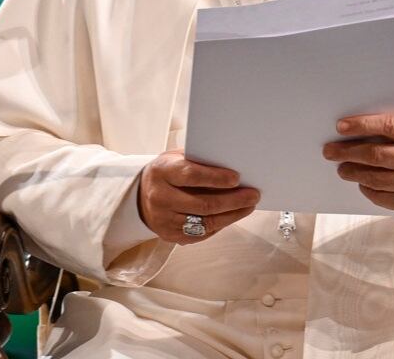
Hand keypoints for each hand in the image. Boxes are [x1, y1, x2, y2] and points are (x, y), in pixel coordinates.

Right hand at [137, 149, 259, 243]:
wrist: (141, 195)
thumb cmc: (168, 172)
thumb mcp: (178, 158)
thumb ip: (200, 161)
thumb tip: (233, 166)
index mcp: (162, 172)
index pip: (191, 176)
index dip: (216, 178)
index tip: (237, 178)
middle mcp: (160, 197)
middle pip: (202, 204)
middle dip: (232, 200)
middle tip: (253, 195)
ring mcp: (164, 220)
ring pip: (204, 222)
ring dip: (232, 215)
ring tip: (248, 206)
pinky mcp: (170, 235)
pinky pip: (201, 233)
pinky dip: (221, 224)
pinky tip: (233, 215)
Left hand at [323, 114, 393, 217]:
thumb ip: (391, 130)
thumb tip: (350, 131)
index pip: (389, 126)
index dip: (362, 125)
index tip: (340, 127)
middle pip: (378, 155)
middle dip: (349, 152)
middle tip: (330, 151)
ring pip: (376, 178)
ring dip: (354, 173)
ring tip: (342, 168)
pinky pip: (382, 197)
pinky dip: (367, 190)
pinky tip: (361, 183)